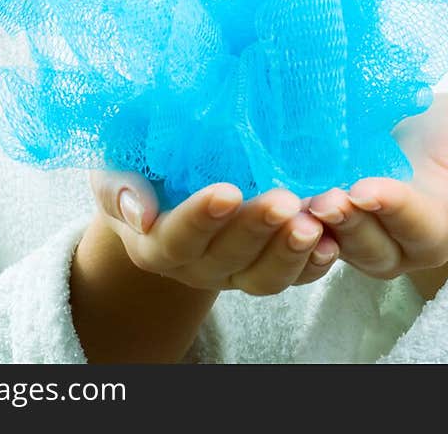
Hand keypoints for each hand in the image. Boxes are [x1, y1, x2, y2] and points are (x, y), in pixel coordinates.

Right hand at [88, 169, 340, 295]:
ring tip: (312, 223)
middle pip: (230, 258)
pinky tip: (332, 241)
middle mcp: (197, 266)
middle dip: (258, 229)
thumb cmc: (138, 168)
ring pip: (265, 278)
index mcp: (156, 244)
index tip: (227, 191)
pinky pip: (295, 277)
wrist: (163, 187)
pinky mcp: (266, 267)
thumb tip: (139, 213)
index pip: (179, 238)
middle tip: (283, 200)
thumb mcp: (115, 170)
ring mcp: (235, 272)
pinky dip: (316, 264)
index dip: (202, 218)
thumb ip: (118, 188)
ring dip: (291, 253)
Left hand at [302, 92, 447, 293]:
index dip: (390, 207)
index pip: (414, 223)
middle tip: (324, 198)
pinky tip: (272, 204)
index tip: (364, 188)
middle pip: (369, 243)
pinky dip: (289, 224)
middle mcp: (394, 246)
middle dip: (346, 223)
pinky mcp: (324, 227)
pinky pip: (307, 234)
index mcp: (435, 229)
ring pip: (334, 244)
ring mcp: (355, 240)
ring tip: (296, 202)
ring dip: (314, 227)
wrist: (415, 129)